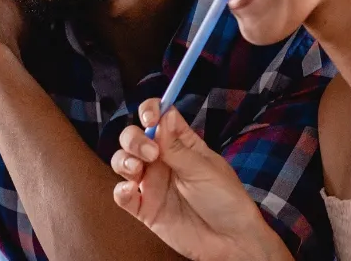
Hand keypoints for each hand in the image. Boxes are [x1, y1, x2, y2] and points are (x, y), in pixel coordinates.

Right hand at [112, 99, 293, 260]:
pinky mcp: (145, 208)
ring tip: (137, 170)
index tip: (150, 117)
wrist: (230, 241)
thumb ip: (177, 147)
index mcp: (181, 144)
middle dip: (134, 139)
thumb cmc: (226, 200)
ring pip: (123, 162)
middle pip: (134, 137)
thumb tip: (163, 116)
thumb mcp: (204, 169)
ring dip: (123, 161)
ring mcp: (152, 183)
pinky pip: (122, 196)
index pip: (159, 117)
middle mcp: (163, 160)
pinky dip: (120, 191)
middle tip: (150, 153)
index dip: (150, 110)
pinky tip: (130, 191)